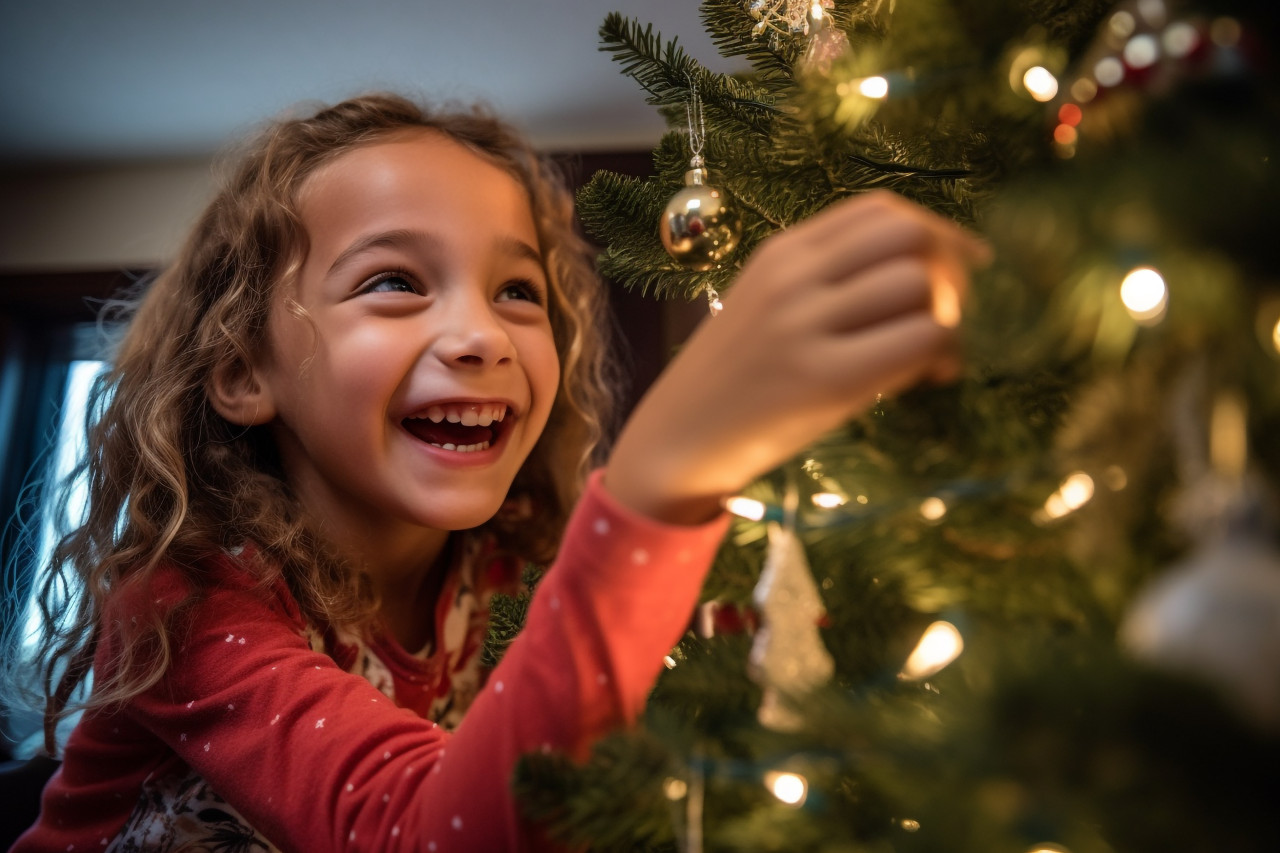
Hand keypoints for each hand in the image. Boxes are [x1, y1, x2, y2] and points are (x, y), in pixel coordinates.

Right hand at [604, 190, 989, 523]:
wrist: (677, 441)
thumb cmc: (729, 381)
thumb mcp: (765, 308)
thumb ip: (826, 282)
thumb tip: (922, 276)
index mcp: (781, 254)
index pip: (880, 210)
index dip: (937, 231)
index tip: (960, 265)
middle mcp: (794, 278)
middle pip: (910, 234)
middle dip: (952, 268)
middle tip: (957, 312)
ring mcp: (806, 326)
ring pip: (920, 285)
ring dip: (950, 318)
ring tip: (938, 355)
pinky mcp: (826, 379)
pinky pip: (919, 340)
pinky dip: (944, 354)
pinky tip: (931, 378)